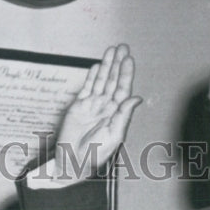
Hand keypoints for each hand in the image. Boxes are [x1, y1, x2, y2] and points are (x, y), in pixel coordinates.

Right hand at [54, 44, 141, 179]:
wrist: (72, 162)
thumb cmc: (95, 155)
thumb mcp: (114, 136)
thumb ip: (124, 116)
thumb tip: (137, 98)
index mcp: (117, 114)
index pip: (123, 89)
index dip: (126, 74)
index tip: (128, 59)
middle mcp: (106, 107)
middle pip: (113, 81)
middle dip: (117, 64)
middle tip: (122, 47)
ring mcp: (92, 106)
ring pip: (101, 81)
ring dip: (106, 66)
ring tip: (110, 51)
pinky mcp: (78, 107)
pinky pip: (87, 88)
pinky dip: (91, 77)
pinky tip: (97, 66)